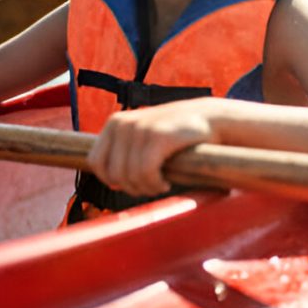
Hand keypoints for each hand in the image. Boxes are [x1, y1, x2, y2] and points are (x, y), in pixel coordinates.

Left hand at [87, 98, 216, 196]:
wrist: (210, 119)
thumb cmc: (175, 134)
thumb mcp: (142, 135)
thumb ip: (123, 151)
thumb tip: (108, 180)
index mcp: (115, 123)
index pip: (97, 163)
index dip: (114, 180)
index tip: (134, 182)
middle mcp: (123, 123)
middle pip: (114, 174)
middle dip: (133, 187)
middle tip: (152, 185)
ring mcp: (140, 129)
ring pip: (130, 177)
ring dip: (147, 188)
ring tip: (161, 183)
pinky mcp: (158, 137)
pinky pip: (146, 173)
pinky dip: (155, 184)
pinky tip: (166, 182)